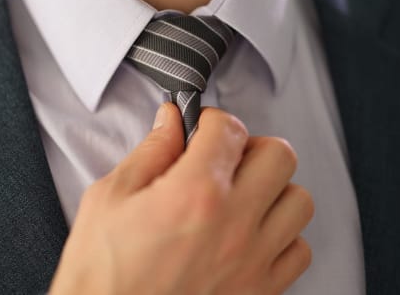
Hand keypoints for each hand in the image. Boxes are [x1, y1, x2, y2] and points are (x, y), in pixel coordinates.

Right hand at [49, 104, 313, 294]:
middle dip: (250, 146)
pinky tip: (251, 235)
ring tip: (242, 196)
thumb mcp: (109, 198)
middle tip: (225, 157)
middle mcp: (233, 224)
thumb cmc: (100, 273)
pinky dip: (282, 236)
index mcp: (193, 193)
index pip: (230, 130)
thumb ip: (150, 152)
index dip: (212, 121)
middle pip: (278, 156)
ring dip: (272, 189)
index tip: (202, 129)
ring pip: (298, 201)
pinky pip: (299, 250)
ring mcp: (252, 260)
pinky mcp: (260, 290)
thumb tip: (170, 122)